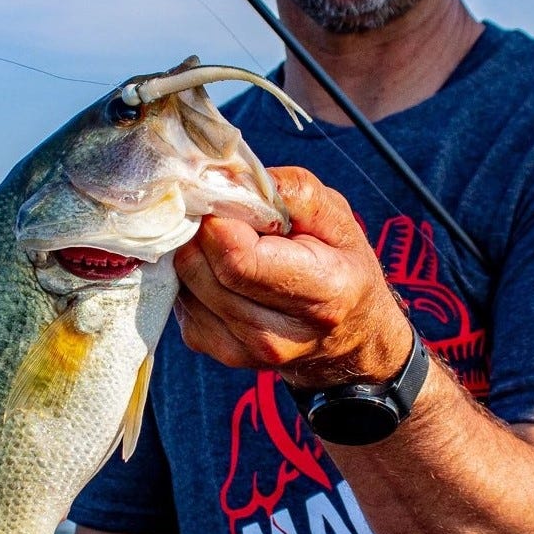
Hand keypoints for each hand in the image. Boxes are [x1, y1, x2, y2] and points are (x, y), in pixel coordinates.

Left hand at [174, 167, 414, 390]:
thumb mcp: (335, 216)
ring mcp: (248, 351)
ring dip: (195, 253)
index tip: (224, 200)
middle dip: (200, 232)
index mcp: (322, 292)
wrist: (351, 335)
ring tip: (226, 243)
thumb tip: (229, 179)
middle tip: (220, 215)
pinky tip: (221, 271)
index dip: (218, 220)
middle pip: (202, 271)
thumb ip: (289, 192)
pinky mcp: (222, 354)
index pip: (237, 258)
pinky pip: (183, 304)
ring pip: (186, 285)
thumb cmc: (341, 264)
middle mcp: (281, 334)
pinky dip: (193, 279)